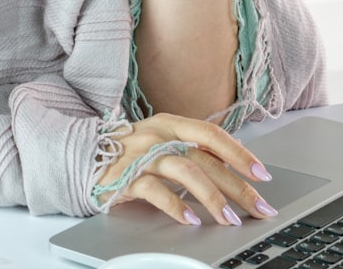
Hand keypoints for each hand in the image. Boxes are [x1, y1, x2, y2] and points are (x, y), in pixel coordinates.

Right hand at [96, 113, 277, 225]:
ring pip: (186, 172)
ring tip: (228, 218)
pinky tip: (191, 220)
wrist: (80, 156)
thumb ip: (191, 149)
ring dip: (211, 198)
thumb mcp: (160, 142)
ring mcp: (141, 155)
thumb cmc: (126, 152)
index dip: (239, 153)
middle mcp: (157, 135)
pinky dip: (176, 206)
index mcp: (169, 123)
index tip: (262, 174)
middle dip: (237, 186)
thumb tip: (232, 164)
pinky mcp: (125, 177)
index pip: (211, 134)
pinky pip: (156, 191)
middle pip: (205, 159)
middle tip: (258, 206)